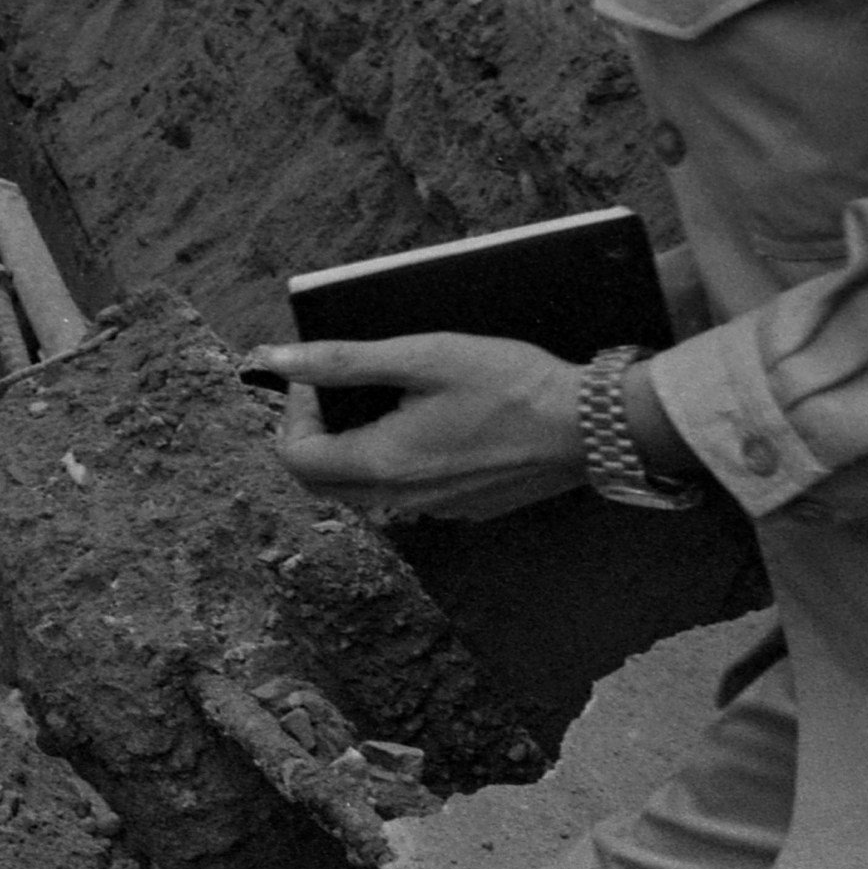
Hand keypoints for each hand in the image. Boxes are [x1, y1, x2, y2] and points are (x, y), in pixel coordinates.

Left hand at [258, 332, 590, 520]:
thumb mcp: (421, 357)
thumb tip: (275, 361)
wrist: (592, 427)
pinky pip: (407, 493)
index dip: (294, 415)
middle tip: (343, 388)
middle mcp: (403, 501)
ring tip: (390, 398)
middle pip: (322, 481)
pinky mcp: (466, 508)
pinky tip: (432, 422)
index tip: (321, 380)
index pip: (295, 459)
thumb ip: (343, 362)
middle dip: (316, 434)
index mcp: (383, 465)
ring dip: (356, 447)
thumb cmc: (510, 384)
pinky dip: (397, 461)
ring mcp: (436, 511)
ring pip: (364, 490)